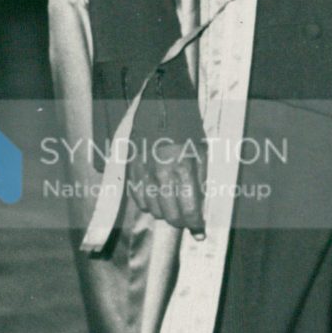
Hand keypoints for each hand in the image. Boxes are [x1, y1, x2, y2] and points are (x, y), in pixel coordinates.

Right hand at [126, 96, 206, 236]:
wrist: (158, 100)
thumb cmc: (185, 124)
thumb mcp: (201, 150)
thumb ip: (201, 180)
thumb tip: (200, 206)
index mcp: (183, 166)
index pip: (188, 209)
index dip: (195, 225)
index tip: (200, 232)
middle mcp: (160, 172)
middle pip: (168, 214)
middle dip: (180, 221)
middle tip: (187, 219)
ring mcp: (142, 171)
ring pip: (151, 209)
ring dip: (164, 212)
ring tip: (172, 204)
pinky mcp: (130, 167)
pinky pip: (136, 197)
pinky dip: (147, 202)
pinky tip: (156, 197)